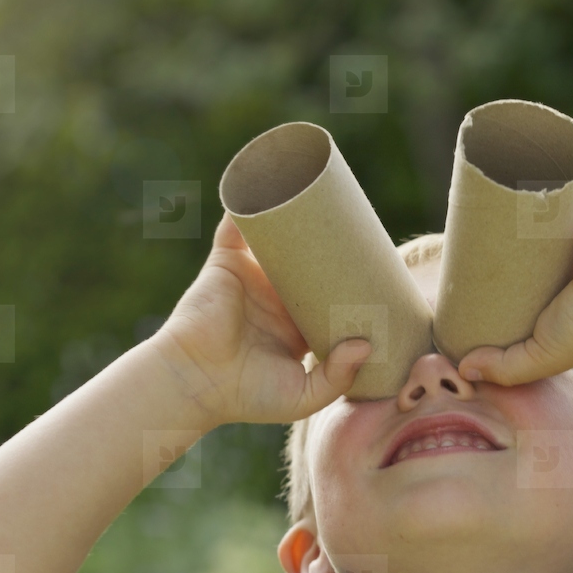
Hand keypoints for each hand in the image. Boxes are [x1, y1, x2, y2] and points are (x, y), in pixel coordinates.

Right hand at [151, 211, 371, 427]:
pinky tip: (271, 176)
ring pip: (280, 237)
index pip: (329, 293)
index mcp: (295, 324)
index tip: (379, 266)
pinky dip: (250, 200)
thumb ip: (338, 377)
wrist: (194, 383)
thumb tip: (365, 344)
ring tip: (326, 192)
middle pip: (310, 259)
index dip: (351, 278)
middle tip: (364, 224)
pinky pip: (239, 223)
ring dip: (297, 213)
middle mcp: (274, 296)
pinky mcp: (228, 261)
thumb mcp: (304, 395)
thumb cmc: (245, 396)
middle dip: (332, 241)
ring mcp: (251, 276)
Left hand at [457, 184, 572, 385]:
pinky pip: (557, 178)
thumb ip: (505, 368)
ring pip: (536, 208)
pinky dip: (536, 169)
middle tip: (462, 230)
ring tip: (475, 198)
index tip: (462, 268)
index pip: (518, 276)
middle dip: (496, 232)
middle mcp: (568, 257)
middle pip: (523, 239)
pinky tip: (503, 166)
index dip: (492, 270)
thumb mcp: (541, 356)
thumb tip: (465, 370)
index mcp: (558, 290)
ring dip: (511, 199)